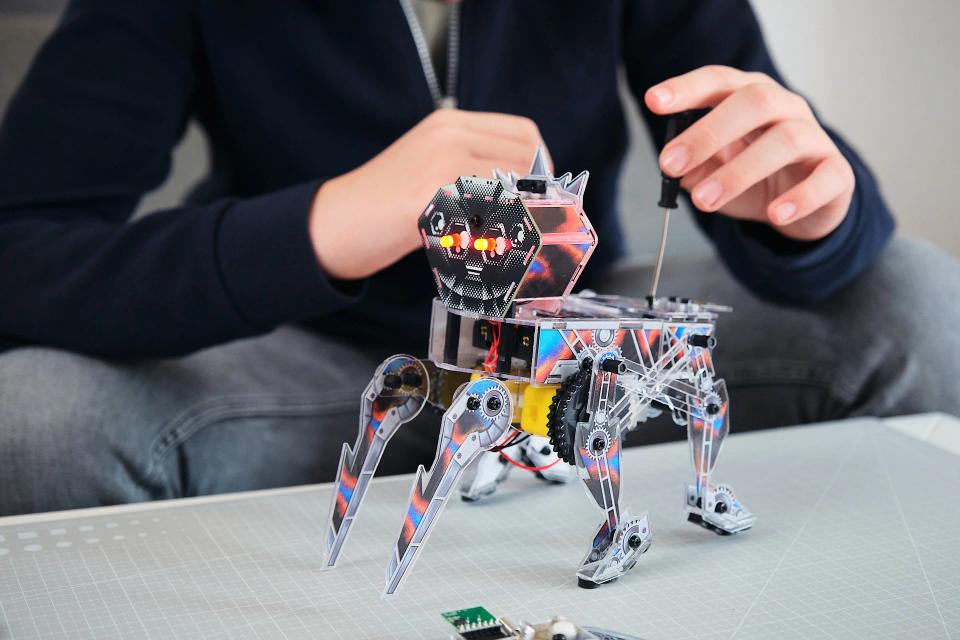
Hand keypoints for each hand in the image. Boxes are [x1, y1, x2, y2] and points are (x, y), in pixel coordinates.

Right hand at [309, 109, 545, 278]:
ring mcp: (440, 161)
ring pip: (510, 186)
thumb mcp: (430, 167)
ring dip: (516, 216)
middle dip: (535, 195)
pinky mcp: (431, 194)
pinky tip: (480, 246)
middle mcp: (449, 134)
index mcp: (450, 123)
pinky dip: (494, 233)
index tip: (539, 196)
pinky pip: (485, 212)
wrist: (337, 222)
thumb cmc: (386, 204)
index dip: (540, 167)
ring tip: (502, 238)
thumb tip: (529, 192)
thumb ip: (473, 168)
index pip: (522, 133)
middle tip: (527, 224)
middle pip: (523, 160)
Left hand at [645, 66, 854, 240]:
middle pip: (753, 102)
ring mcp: (814, 138)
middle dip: (708, 133)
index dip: (687, 88)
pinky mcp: (837, 173)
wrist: (806, 205)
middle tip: (671, 164)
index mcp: (751, 97)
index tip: (653, 102)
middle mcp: (785, 108)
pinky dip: (800, 198)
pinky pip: (825, 179)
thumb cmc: (755, 177)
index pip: (720, 81)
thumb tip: (677, 172)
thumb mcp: (717, 171)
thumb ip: (696, 168)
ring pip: (785, 140)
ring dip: (739, 172)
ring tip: (704, 201)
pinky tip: (775, 214)